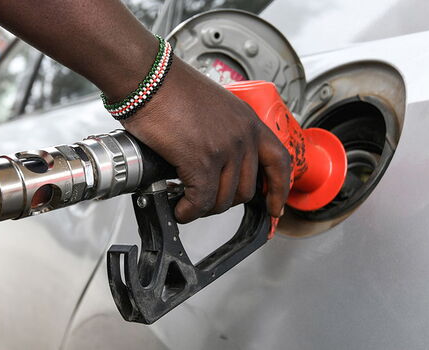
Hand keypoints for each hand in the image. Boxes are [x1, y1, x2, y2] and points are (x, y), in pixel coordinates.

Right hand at [120, 58, 291, 222]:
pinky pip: (200, 200)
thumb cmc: (170, 87)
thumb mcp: (213, 105)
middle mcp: (242, 135)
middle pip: (247, 189)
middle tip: (206, 201)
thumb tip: (216, 160)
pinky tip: (179, 208)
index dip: (279, 190)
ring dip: (204, 208)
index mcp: (248, 120)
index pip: (279, 161)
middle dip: (225, 202)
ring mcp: (224, 149)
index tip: (275, 207)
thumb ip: (223, 130)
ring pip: (223, 199)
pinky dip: (189, 211)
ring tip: (188, 203)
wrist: (149, 79)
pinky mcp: (200, 161)